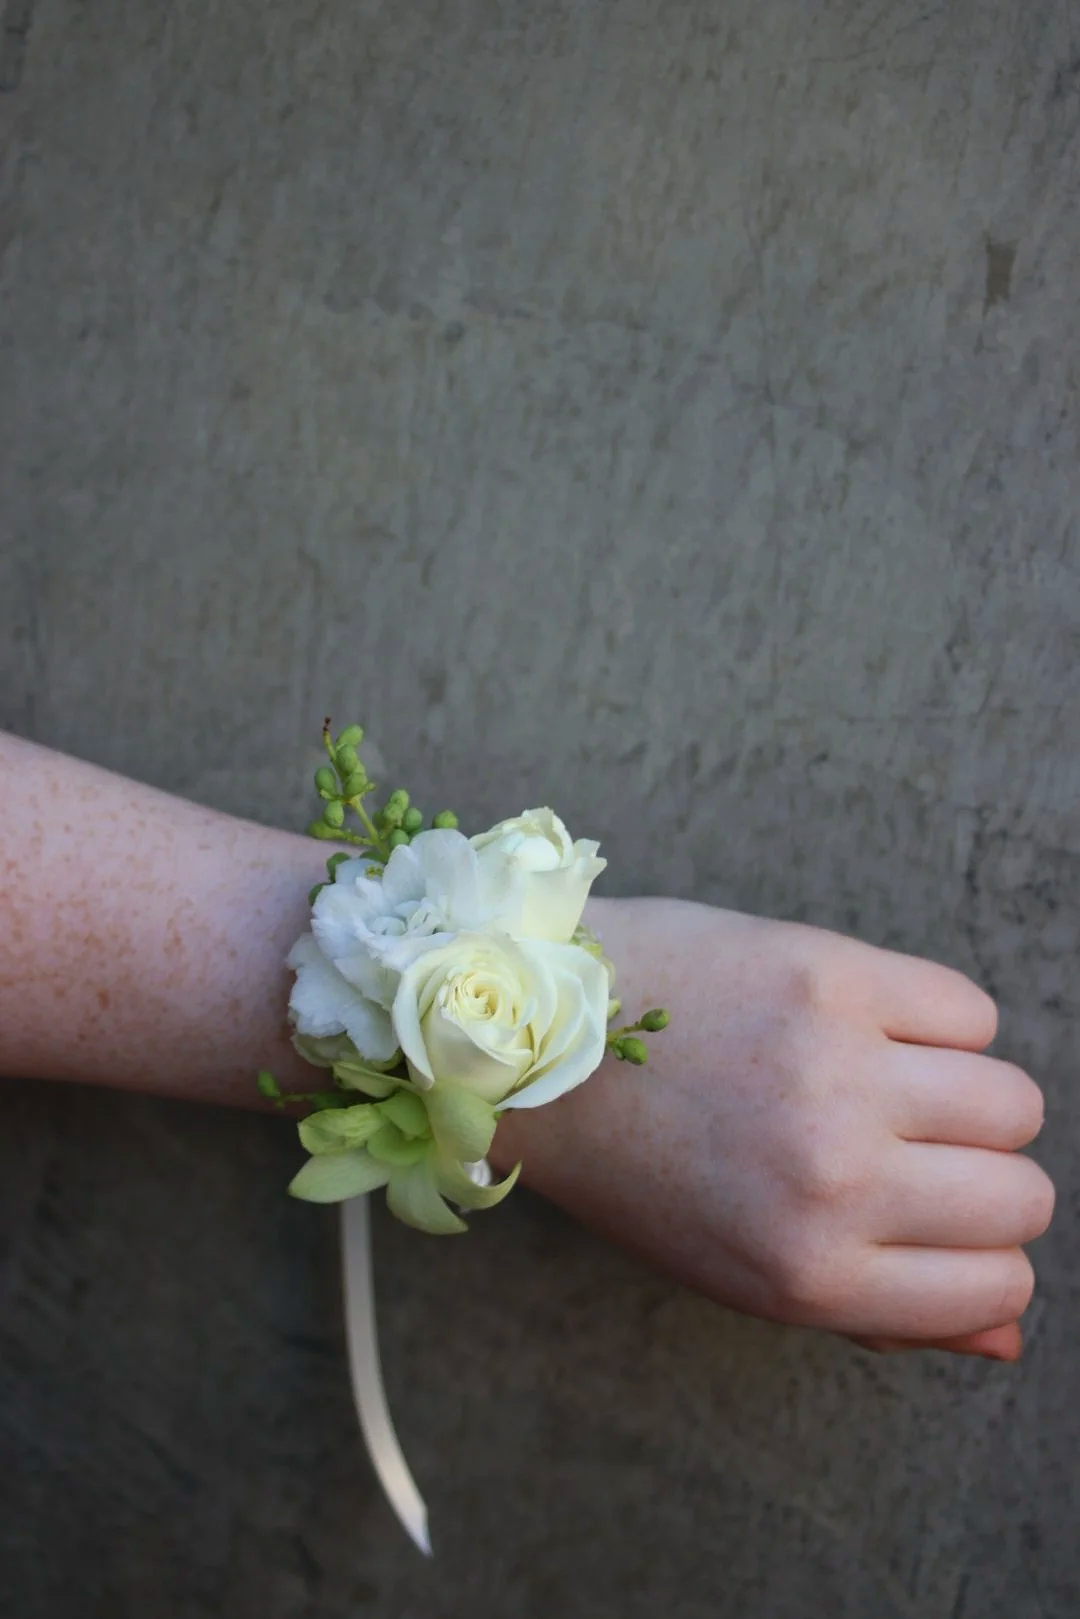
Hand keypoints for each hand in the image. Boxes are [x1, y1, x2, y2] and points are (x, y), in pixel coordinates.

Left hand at [490, 897, 1052, 1359]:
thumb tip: (1005, 1336)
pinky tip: (875, 1025)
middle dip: (983, 1180)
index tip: (939, 1223)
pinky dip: (941, 1021)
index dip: (980, 1256)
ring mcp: (836, 1071)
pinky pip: (970, 1010)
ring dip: (971, 1098)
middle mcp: (833, 1180)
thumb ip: (875, 1312)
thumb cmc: (636, 1163)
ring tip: (897, 1083)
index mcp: (806, 1274)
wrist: (536, 1041)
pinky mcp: (830, 975)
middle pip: (1019, 1195)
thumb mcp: (736, 1271)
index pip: (995, 1284)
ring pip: (1013, 1101)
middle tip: (915, 1149)